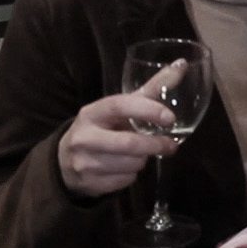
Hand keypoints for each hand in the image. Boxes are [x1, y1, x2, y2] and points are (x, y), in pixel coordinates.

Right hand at [56, 75, 181, 197]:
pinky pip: (125, 181)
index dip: (147, 110)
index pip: (120, 106)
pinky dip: (133, 174)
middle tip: (171, 146)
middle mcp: (84, 137)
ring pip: (130, 164)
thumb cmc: (102, 127)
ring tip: (140, 154)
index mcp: (92, 113)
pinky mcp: (90, 183)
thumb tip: (182, 64)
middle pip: (129, 143)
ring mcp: (84, 162)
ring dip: (143, 160)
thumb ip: (151, 89)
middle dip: (155, 145)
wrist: (65, 161)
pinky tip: (125, 167)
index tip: (170, 118)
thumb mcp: (119, 108)